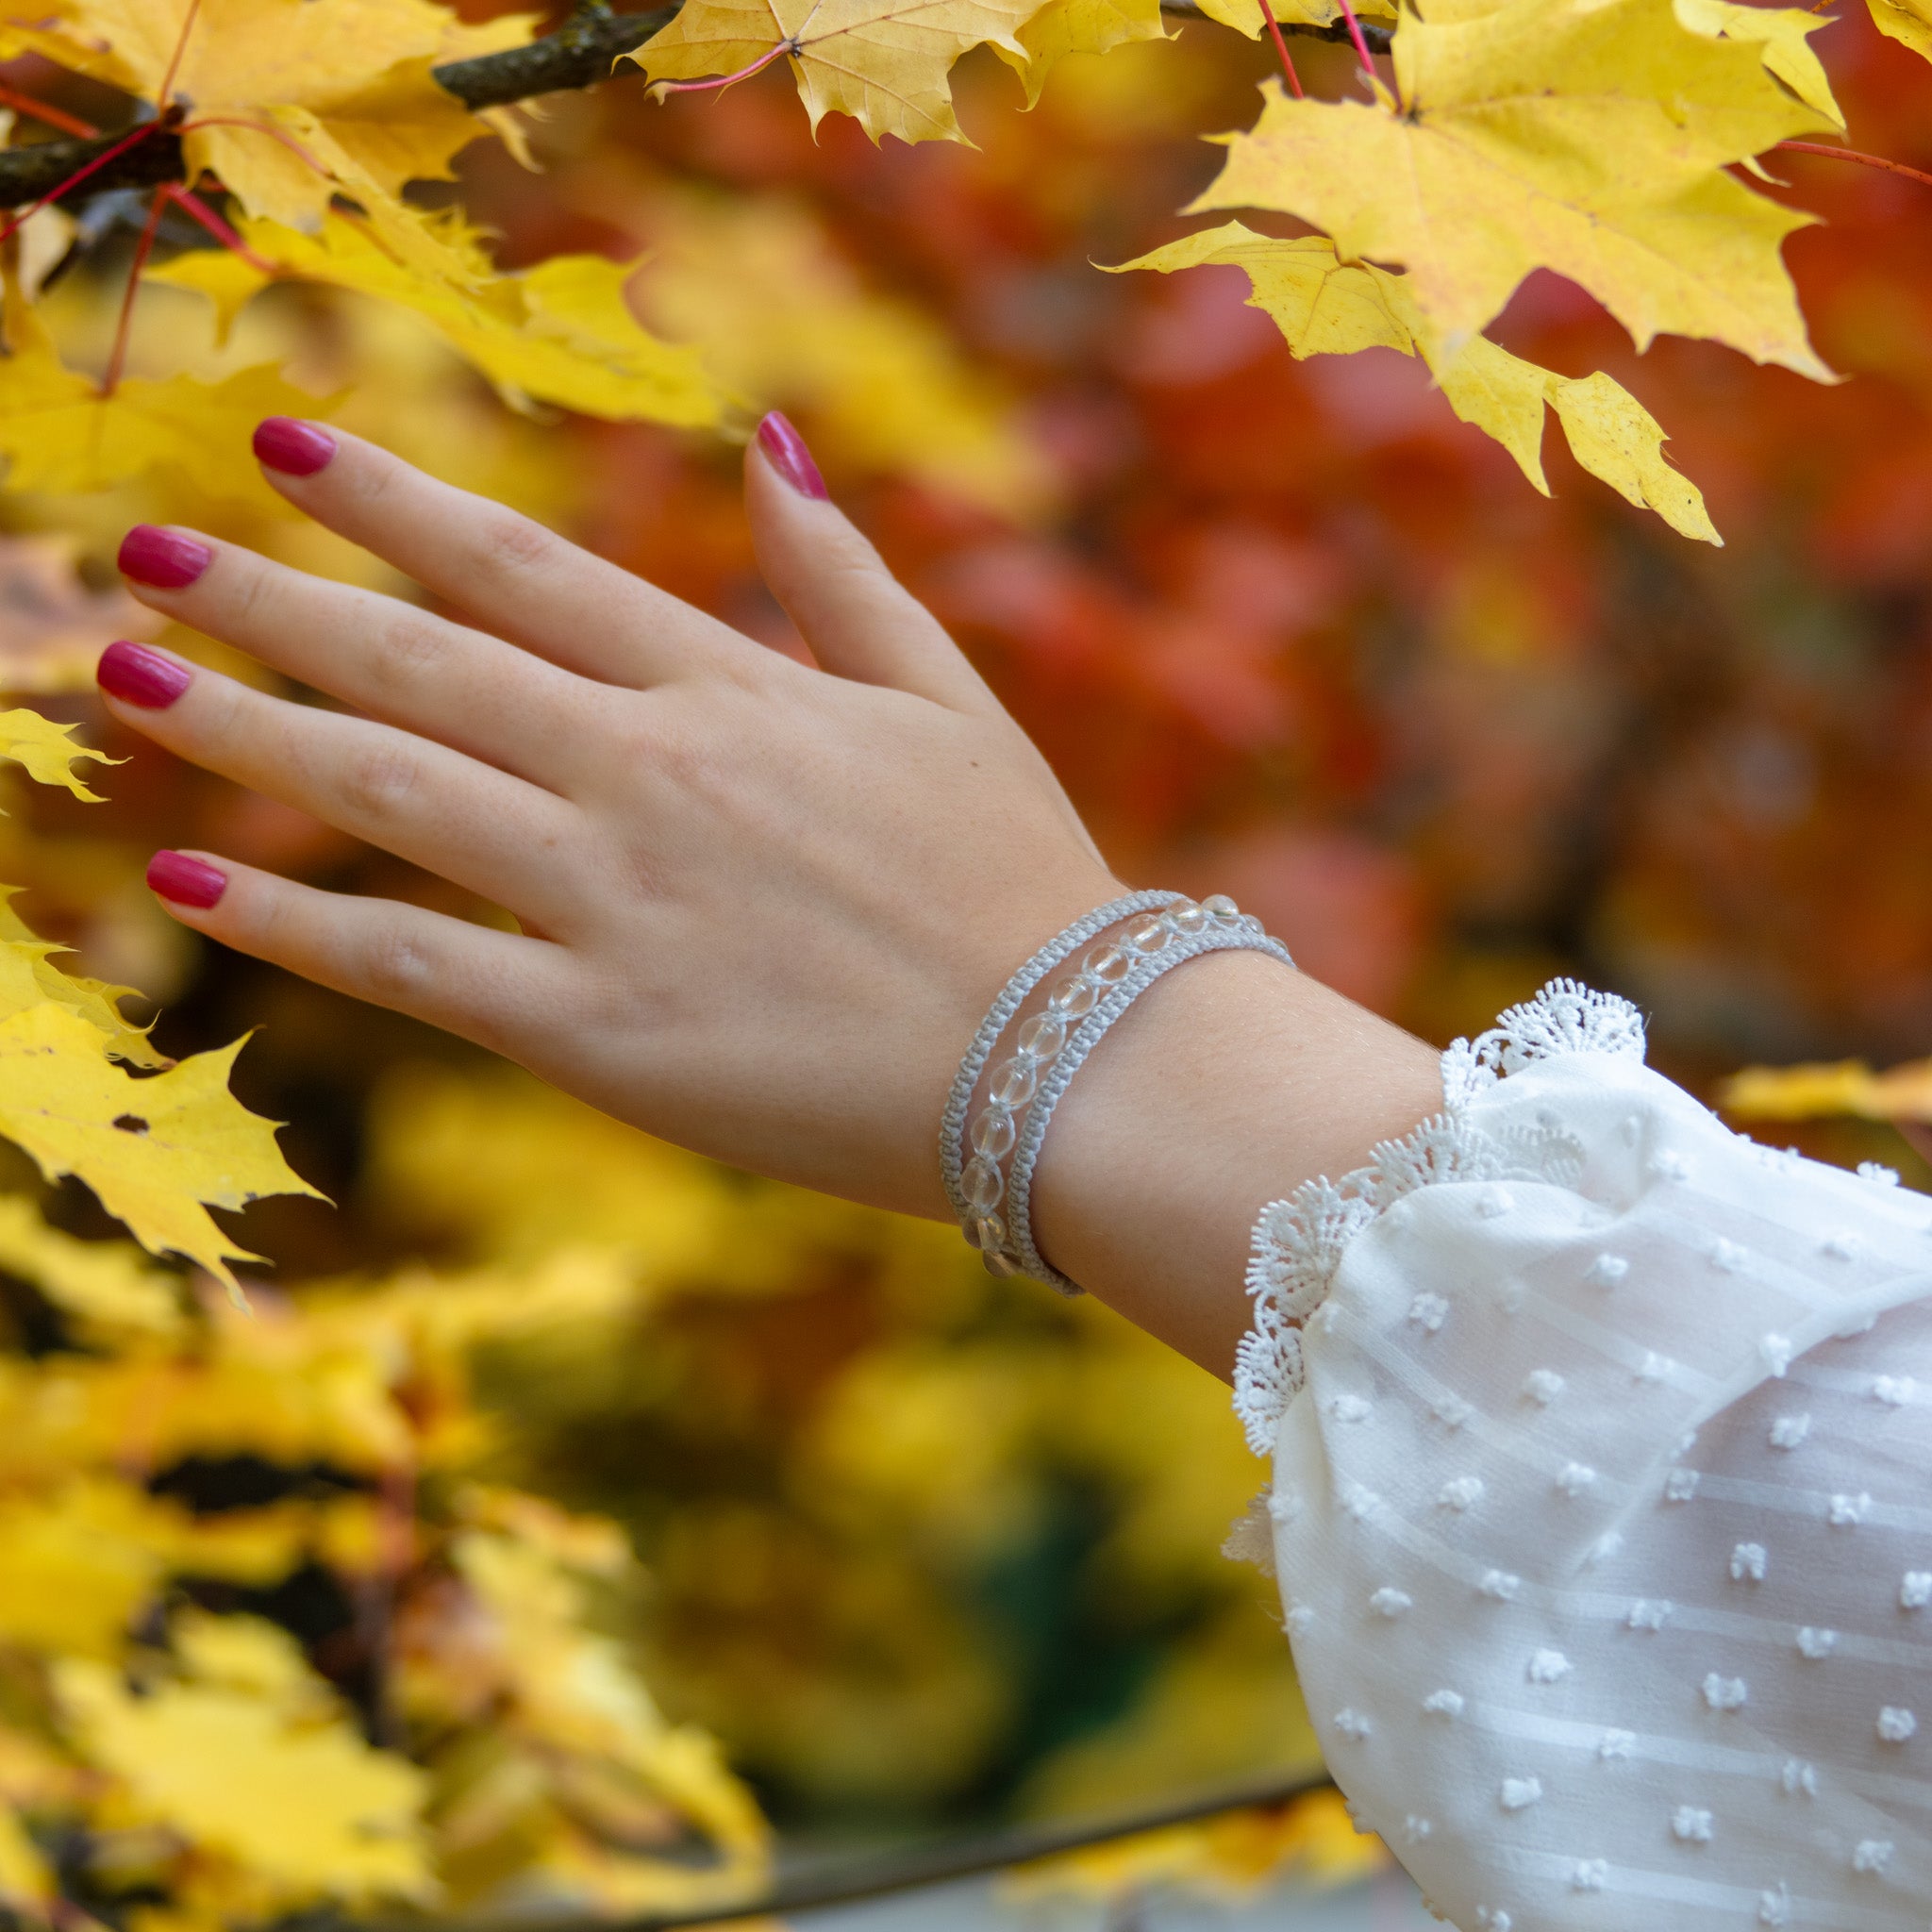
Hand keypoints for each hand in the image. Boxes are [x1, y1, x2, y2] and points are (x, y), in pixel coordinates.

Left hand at [98, 415, 1120, 1222]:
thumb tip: (771, 442)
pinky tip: (190, 875)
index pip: (520, 565)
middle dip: (264, 595)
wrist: (1069, 1064)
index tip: (280, 448)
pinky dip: (293, 917)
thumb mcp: (948, 701)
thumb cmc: (1019, 881)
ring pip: (389, 791)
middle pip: (419, 662)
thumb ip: (842, 577)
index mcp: (731, 689)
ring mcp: (617, 900)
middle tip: (135, 546)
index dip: (387, 502)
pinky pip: (412, 962)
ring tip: (120, 676)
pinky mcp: (601, 1032)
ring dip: (241, 725)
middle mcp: (652, 772)